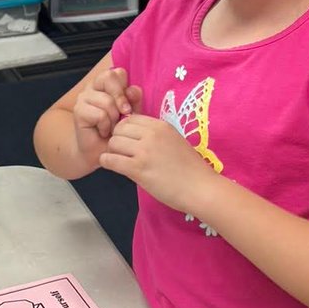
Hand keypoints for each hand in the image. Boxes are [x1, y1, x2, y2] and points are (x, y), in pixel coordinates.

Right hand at [72, 66, 141, 160]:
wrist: (101, 151)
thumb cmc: (117, 131)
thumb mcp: (131, 113)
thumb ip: (134, 100)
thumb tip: (132, 90)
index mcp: (106, 83)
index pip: (118, 72)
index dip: (126, 87)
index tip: (129, 104)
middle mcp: (93, 86)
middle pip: (109, 77)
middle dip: (121, 98)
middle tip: (124, 113)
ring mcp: (84, 97)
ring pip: (107, 100)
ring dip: (114, 118)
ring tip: (112, 126)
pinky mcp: (79, 110)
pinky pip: (100, 115)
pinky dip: (106, 126)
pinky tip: (103, 131)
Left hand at [100, 114, 217, 213]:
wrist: (201, 189)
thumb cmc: (190, 169)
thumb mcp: (175, 141)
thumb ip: (156, 136)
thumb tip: (135, 135)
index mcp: (161, 126)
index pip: (130, 118)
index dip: (125, 129)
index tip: (127, 141)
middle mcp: (152, 135)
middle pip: (119, 129)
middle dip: (117, 139)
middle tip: (121, 152)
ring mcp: (144, 151)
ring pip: (113, 143)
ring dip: (112, 151)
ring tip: (119, 160)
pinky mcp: (138, 169)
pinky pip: (111, 160)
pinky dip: (107, 162)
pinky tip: (111, 166)